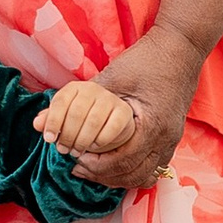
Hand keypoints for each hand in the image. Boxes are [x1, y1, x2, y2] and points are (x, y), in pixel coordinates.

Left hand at [37, 78, 140, 159]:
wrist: (109, 118)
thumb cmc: (80, 119)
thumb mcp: (62, 117)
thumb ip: (48, 119)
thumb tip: (37, 124)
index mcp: (73, 88)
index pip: (60, 102)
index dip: (52, 122)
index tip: (49, 139)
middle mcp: (92, 89)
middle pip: (76, 114)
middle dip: (67, 136)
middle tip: (63, 150)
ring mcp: (109, 98)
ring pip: (93, 122)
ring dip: (82, 141)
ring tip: (75, 151)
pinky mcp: (123, 111)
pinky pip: (111, 128)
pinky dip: (101, 140)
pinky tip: (94, 145)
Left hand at [56, 26, 201, 190]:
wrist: (182, 46)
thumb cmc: (147, 59)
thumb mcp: (111, 77)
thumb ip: (77, 100)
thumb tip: (39, 122)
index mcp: (152, 125)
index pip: (122, 161)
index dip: (96, 167)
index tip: (76, 162)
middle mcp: (166, 139)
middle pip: (133, 174)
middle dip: (104, 176)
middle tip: (79, 169)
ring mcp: (173, 140)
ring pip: (145, 175)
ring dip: (118, 176)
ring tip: (92, 169)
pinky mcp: (173, 136)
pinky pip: (153, 166)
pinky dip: (133, 170)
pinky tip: (114, 165)